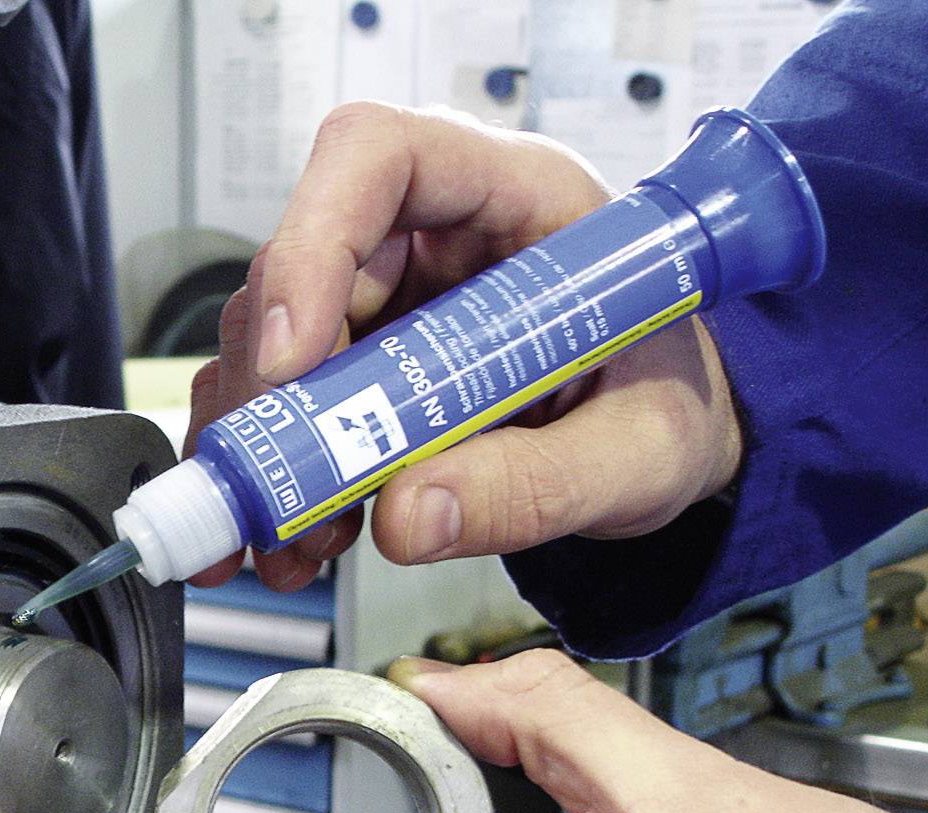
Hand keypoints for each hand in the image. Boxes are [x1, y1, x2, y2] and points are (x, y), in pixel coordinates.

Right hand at [186, 103, 742, 591]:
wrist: (657, 438)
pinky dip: (275, 474)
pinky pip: (281, 402)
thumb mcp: (638, 456)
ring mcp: (380, 295)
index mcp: (517, 197)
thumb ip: (537, 486)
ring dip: (265, 447)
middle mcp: (430, 232)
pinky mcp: (352, 360)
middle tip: (287, 490)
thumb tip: (407, 517)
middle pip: (299, 266)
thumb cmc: (662, 404)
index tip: (293, 357)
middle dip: (276, 390)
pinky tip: (306, 537)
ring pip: (269, 342)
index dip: (315, 240)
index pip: (381, 157)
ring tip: (300, 540)